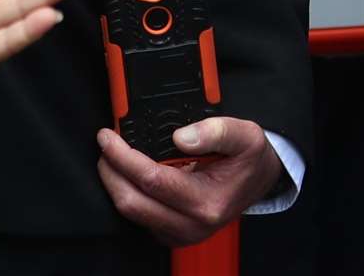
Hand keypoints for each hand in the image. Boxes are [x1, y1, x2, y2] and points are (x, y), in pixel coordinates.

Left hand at [97, 117, 285, 245]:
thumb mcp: (244, 135)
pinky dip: (126, 191)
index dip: (122, 156)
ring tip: (113, 154)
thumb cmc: (249, 159)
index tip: (107, 136)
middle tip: (105, 143)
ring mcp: (180, 232)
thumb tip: (180, 137)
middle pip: (131, 203)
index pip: (150, 180)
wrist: (259, 180)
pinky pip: (138, 215)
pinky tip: (128, 170)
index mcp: (206, 202)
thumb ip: (215, 131)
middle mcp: (191, 224)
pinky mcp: (171, 232)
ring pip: (131, 212)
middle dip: (110, 171)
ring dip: (114, 181)